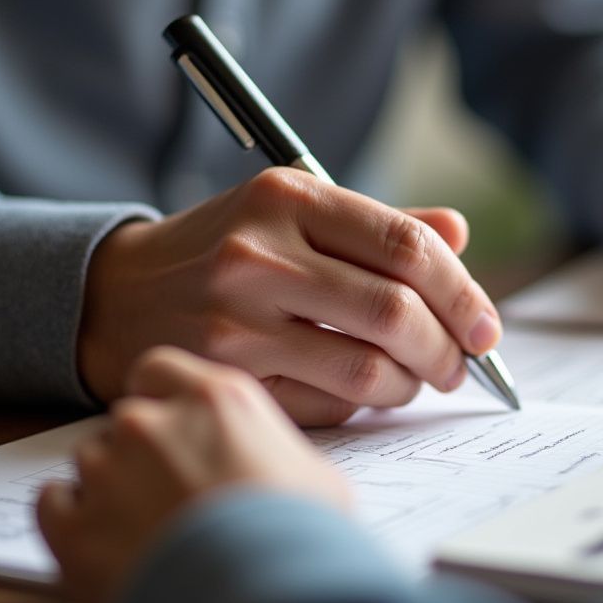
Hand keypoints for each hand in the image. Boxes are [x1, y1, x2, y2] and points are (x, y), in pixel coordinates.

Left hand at [38, 346, 350, 602]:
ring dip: (111, 490)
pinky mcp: (73, 528)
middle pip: (126, 421)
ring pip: (90, 464)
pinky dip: (72, 521)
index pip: (159, 368)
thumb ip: (275, 452)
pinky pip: (52, 505)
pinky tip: (107, 546)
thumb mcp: (316, 477)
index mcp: (214, 398)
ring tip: (147, 535)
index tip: (173, 427)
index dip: (161, 399)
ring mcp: (107, 472)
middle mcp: (152, 422)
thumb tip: (275, 466)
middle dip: (142, 454)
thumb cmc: (303, 542)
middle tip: (170, 496)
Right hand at [78, 169, 501, 423]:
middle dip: (449, 349)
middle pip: (396, 312)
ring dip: (411, 385)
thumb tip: (458, 234)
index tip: (486, 327)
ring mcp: (237, 319)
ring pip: (368, 369)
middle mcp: (260, 253)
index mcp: (288, 196)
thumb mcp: (293, 212)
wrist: (116, 295)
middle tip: (462, 363)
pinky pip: (326, 404)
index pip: (406, 246)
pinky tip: (365, 393)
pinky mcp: (224, 375)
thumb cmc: (224, 250)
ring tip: (416, 380)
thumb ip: (378, 225)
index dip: (463, 293)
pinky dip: (364, 406)